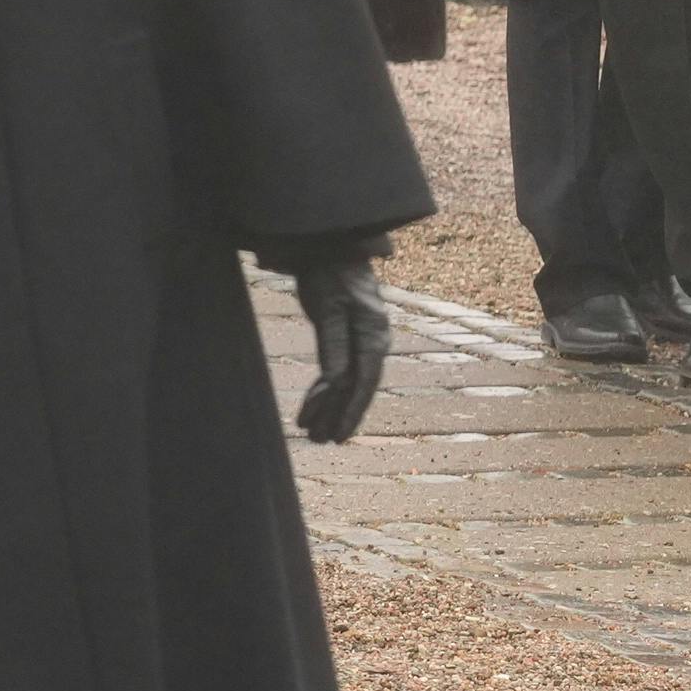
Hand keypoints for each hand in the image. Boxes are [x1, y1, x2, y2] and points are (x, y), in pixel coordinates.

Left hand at [293, 260, 391, 441]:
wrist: (333, 249)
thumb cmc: (330, 276)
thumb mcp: (328, 309)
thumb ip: (333, 345)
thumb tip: (336, 382)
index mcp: (373, 334)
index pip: (363, 381)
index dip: (350, 411)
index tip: (337, 437)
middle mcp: (374, 340)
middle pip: (359, 387)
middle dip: (340, 416)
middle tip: (321, 442)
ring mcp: (365, 339)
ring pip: (351, 382)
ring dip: (334, 407)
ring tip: (315, 433)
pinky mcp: (352, 337)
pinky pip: (344, 370)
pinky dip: (330, 390)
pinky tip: (318, 404)